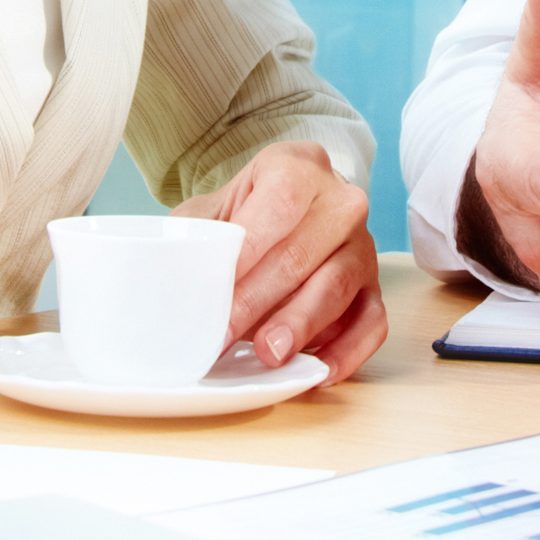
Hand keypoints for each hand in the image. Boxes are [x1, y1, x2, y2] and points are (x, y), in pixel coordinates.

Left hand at [183, 141, 384, 380]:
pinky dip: (348, 350)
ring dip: (300, 325)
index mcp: (298, 167)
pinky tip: (318, 371)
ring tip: (269, 352)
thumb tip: (165, 280)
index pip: (278, 204)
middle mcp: (340, 201)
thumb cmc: (243, 217)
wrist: (283, 213)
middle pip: (301, 254)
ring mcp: (362, 245)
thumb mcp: (212, 211)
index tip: (215, 289)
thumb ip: (192, 237)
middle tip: (222, 335)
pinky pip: (371, 321)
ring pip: (337, 287)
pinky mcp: (374, 286)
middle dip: (257, 300)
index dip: (247, 250)